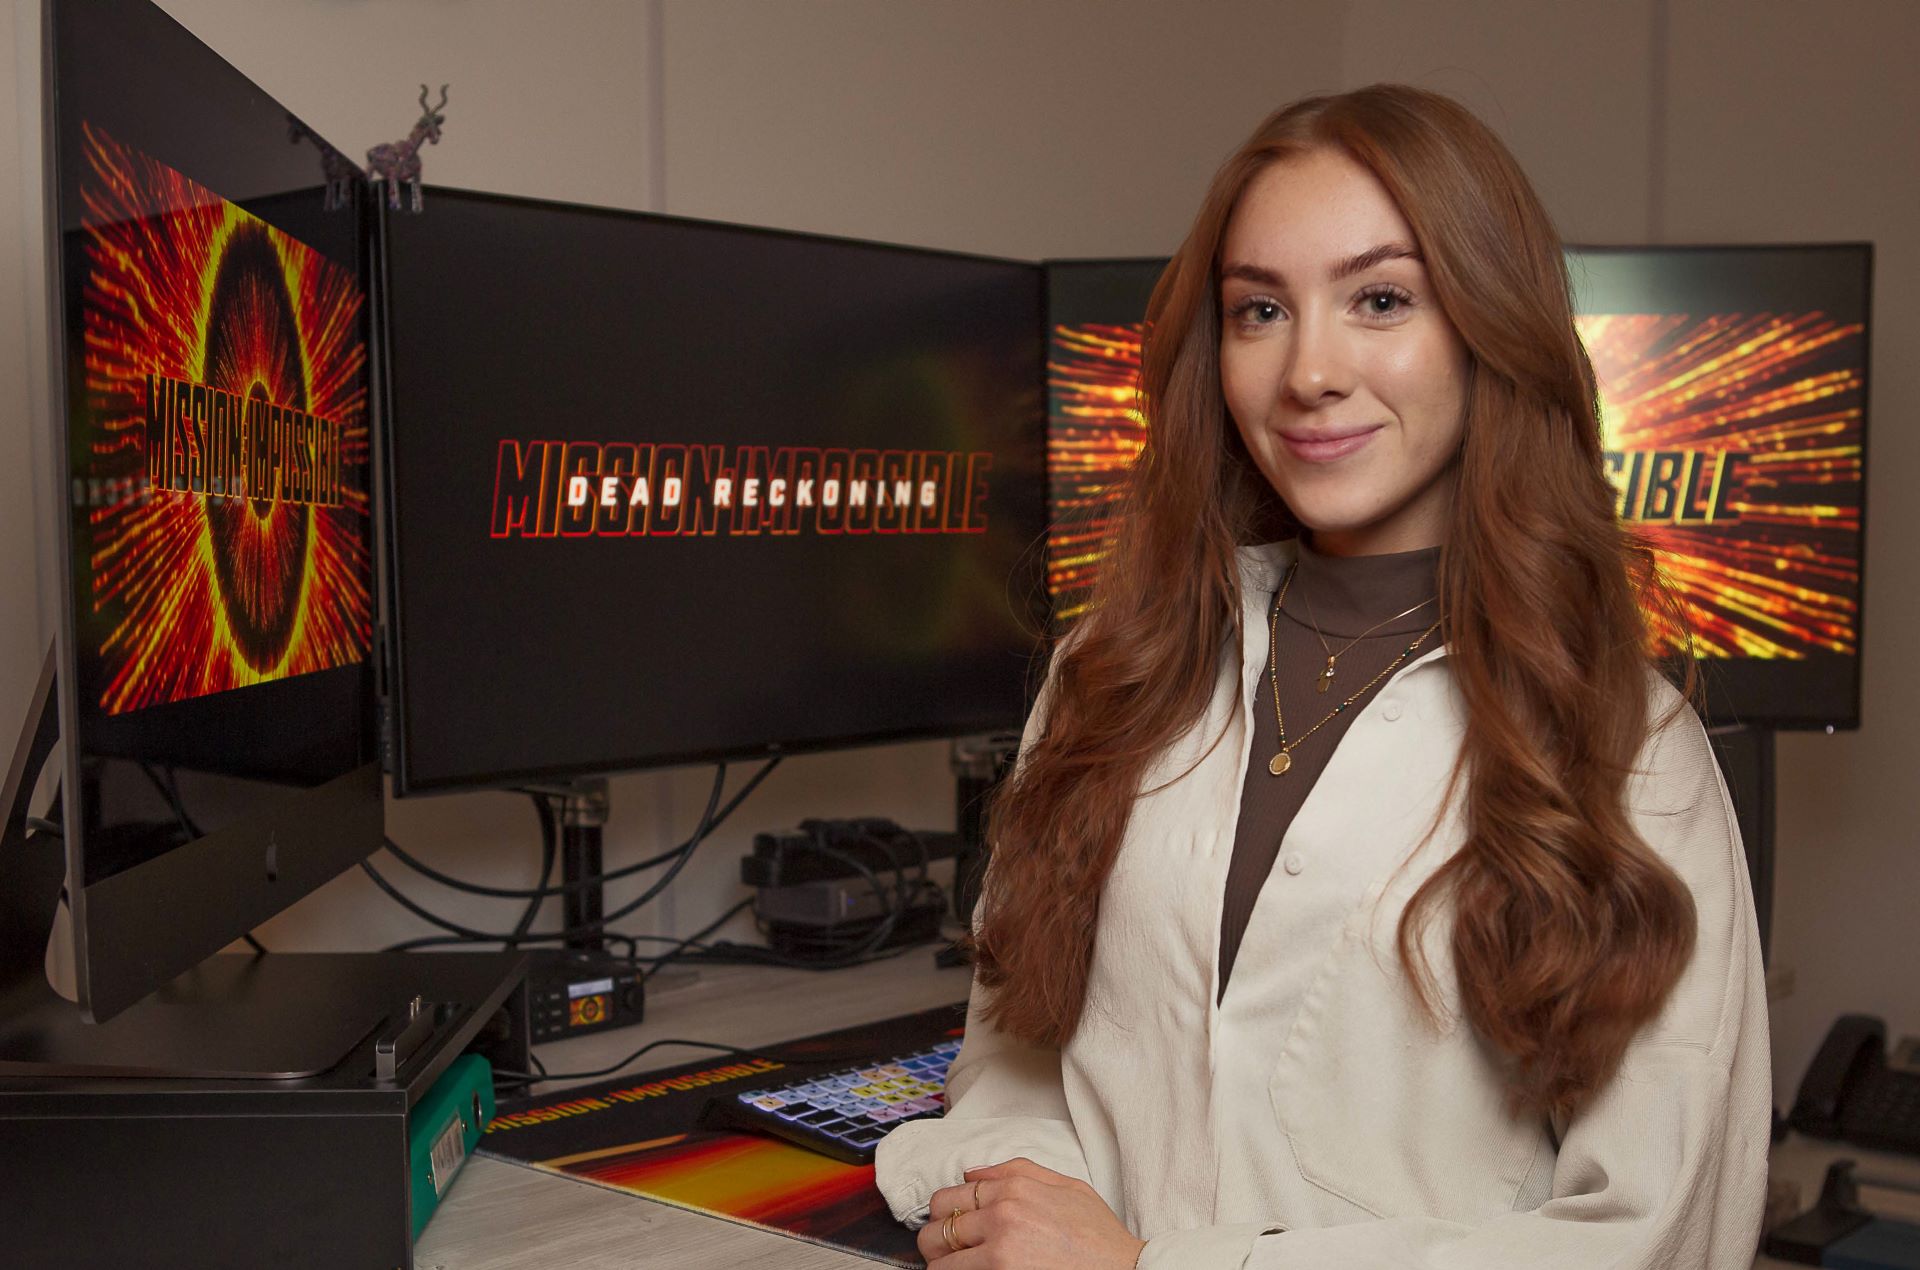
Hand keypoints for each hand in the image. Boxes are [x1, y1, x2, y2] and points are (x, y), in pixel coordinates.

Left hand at [918, 1156, 1146, 1268]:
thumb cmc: (1100, 1238)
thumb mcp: (1068, 1187)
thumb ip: (1016, 1171)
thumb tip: (971, 1172)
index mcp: (1015, 1189)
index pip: (948, 1197)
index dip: (943, 1216)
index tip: (950, 1229)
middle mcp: (1002, 1216)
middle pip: (935, 1231)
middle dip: (936, 1244)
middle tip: (949, 1255)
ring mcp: (1000, 1253)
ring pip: (939, 1264)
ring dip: (944, 1268)